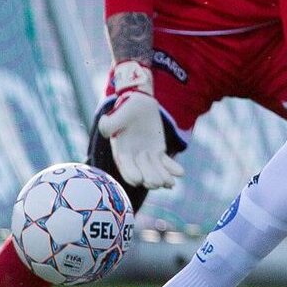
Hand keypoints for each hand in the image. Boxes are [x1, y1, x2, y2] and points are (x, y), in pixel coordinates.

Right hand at [97, 60, 183, 189]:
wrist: (140, 103)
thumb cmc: (126, 109)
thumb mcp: (118, 115)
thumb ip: (110, 124)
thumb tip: (105, 132)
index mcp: (121, 151)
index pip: (125, 167)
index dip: (131, 174)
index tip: (138, 180)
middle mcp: (133, 157)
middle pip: (142, 173)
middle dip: (149, 179)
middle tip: (156, 183)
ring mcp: (147, 156)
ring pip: (155, 171)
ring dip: (162, 178)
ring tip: (170, 183)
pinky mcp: (158, 152)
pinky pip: (166, 163)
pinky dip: (172, 169)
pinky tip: (180, 173)